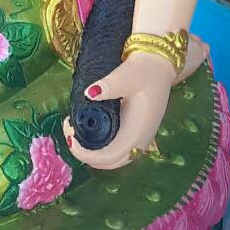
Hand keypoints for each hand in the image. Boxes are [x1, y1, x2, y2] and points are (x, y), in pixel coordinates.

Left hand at [62, 52, 174, 171]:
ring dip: (92, 151)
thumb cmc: (145, 71)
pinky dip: (99, 147)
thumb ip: (109, 86)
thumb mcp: (126, 76)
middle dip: (84, 153)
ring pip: (112, 158)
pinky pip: (115, 149)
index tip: (70, 136)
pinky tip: (88, 130)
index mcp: (136, 133)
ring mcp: (138, 139)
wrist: (160, 66)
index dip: (85, 153)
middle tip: (69, 129)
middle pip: (108, 162)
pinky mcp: (134, 133)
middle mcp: (139, 142)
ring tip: (75, 129)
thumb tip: (90, 93)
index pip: (108, 157)